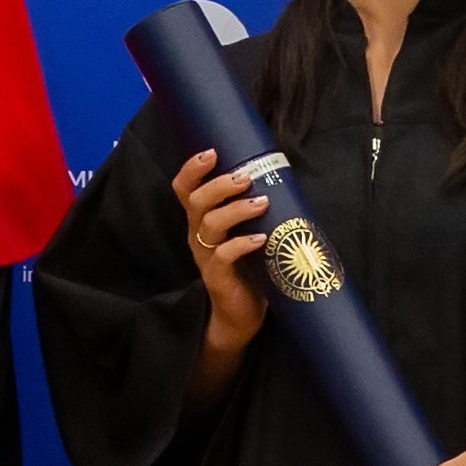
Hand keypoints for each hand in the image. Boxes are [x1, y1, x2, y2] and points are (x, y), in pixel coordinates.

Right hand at [176, 148, 273, 358]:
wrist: (241, 314)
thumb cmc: (248, 267)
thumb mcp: (247, 231)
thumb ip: (253, 208)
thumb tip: (281, 177)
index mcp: (201, 220)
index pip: (183, 188)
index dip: (191, 169)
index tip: (212, 152)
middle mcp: (197, 235)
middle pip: (196, 201)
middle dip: (219, 185)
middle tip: (245, 177)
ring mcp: (205, 256)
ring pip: (210, 225)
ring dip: (236, 210)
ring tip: (261, 202)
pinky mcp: (217, 277)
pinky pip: (223, 257)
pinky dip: (242, 244)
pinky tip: (261, 239)